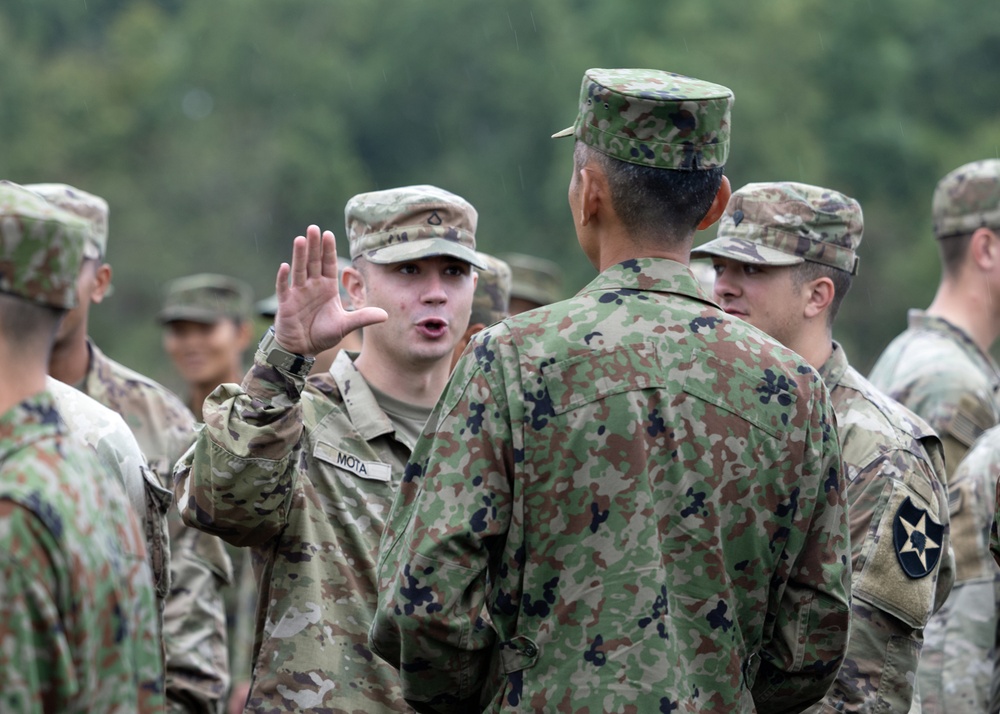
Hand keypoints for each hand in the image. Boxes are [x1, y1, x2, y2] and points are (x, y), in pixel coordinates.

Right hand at [272, 225, 386, 354]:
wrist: (303, 348)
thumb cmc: (323, 334)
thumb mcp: (346, 325)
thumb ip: (363, 317)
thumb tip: (386, 315)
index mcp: (327, 287)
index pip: (328, 264)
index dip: (328, 250)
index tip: (329, 234)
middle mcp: (312, 286)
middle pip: (313, 262)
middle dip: (314, 246)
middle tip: (314, 228)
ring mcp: (298, 293)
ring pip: (299, 270)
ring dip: (299, 256)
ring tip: (300, 239)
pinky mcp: (286, 303)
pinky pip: (284, 288)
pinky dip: (284, 278)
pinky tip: (285, 266)